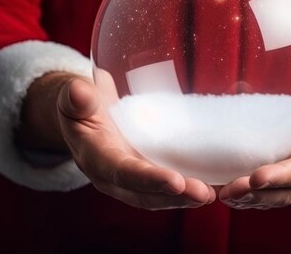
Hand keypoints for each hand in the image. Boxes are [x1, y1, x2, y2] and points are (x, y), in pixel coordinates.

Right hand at [17, 72, 215, 209]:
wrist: (84, 117)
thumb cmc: (80, 105)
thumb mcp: (74, 98)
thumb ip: (76, 98)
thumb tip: (80, 92)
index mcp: (96, 159)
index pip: (123, 172)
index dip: (148, 179)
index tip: (174, 181)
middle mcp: (115, 178)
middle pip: (146, 195)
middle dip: (175, 196)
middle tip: (204, 193)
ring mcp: (133, 180)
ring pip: (161, 197)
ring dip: (187, 197)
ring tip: (216, 193)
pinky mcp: (148, 174)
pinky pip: (170, 187)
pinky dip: (190, 188)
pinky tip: (216, 183)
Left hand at [218, 77, 290, 209]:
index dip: (282, 176)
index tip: (257, 178)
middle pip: (285, 191)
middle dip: (257, 194)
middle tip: (229, 191)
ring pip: (272, 195)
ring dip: (246, 198)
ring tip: (221, 195)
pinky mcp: (283, 175)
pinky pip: (263, 190)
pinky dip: (242, 193)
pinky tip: (218, 189)